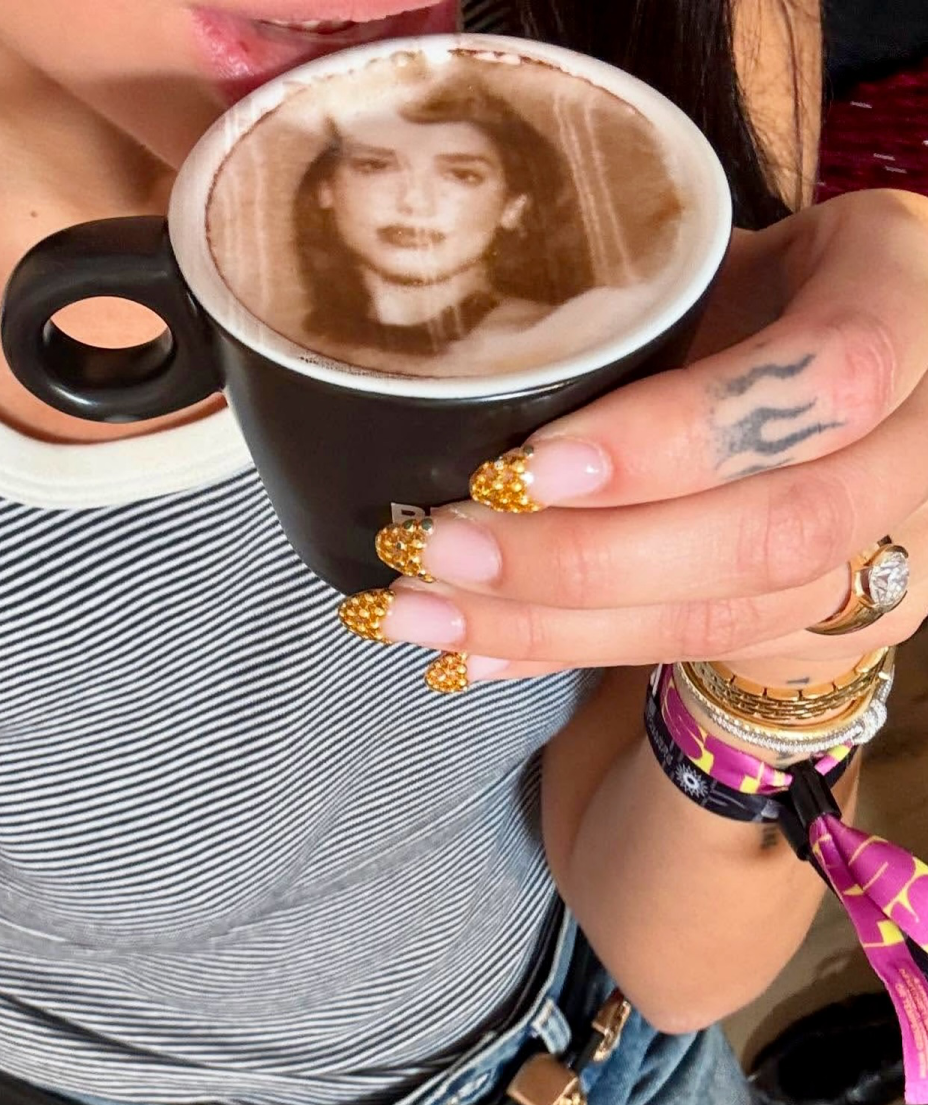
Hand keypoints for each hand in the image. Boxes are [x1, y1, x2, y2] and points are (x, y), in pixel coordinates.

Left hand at [340, 190, 927, 687]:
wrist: (857, 368)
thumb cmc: (764, 284)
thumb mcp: (718, 254)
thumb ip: (639, 305)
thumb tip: (460, 386)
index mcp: (901, 298)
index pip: (825, 381)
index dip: (675, 438)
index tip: (523, 465)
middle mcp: (917, 435)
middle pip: (776, 530)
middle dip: (587, 557)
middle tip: (441, 551)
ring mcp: (884, 535)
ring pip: (733, 613)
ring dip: (559, 626)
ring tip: (425, 613)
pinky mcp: (827, 606)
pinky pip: (700, 650)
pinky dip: (571, 650)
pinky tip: (475, 651)